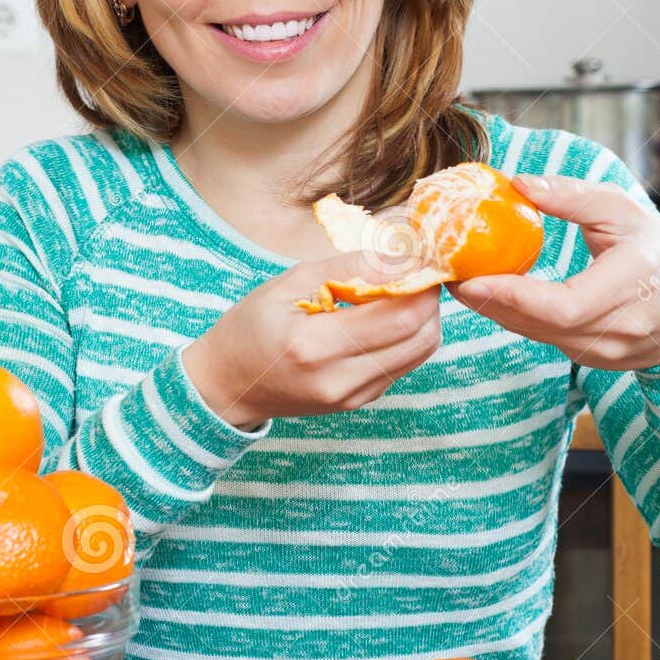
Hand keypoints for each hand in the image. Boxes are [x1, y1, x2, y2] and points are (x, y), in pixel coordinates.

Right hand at [184, 251, 441, 428]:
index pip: (400, 316)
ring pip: (420, 353)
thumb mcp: (289, 282)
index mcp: (315, 346)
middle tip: (418, 271)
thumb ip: (348, 267)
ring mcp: (353, 397)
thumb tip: (401, 257)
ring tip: (404, 291)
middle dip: (429, 300)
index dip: (422, 283)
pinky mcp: (360, 402)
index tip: (422, 258)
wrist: (229, 384)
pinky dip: (407, 337)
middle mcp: (339, 379)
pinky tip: (387, 317)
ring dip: (423, 318)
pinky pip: (403, 365)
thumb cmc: (251, 327)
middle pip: (421, 338)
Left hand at [447, 172, 659, 370]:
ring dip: (497, 311)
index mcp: (630, 286)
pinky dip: (516, 319)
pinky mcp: (591, 361)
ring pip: (536, 336)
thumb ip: (572, 197)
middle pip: (539, 326)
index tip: (471, 278)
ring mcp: (604, 352)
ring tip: (465, 284)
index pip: (562, 306)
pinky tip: (494, 298)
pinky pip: (544, 340)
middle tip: (452, 277)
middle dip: (490, 302)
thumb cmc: (657, 253)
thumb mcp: (623, 211)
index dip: (513, 296)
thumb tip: (518, 184)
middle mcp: (617, 329)